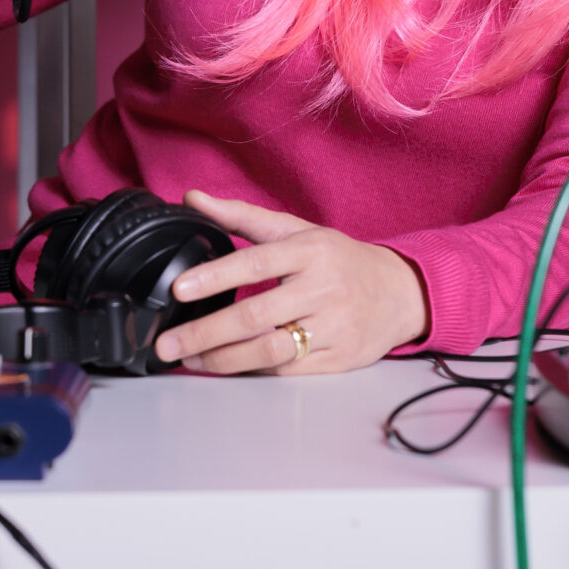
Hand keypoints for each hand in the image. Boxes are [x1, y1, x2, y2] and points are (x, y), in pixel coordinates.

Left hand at [152, 191, 429, 374]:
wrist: (400, 293)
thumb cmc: (340, 259)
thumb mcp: (297, 230)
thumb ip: (242, 216)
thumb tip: (192, 198)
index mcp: (311, 251)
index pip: (256, 263)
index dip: (215, 277)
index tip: (179, 289)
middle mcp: (323, 289)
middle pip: (255, 316)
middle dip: (205, 333)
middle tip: (168, 344)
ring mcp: (333, 328)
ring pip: (269, 351)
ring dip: (223, 359)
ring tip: (190, 360)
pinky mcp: (338, 359)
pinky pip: (286, 371)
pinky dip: (252, 370)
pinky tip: (226, 367)